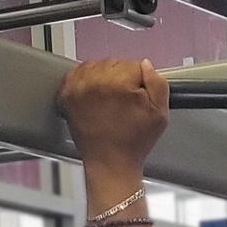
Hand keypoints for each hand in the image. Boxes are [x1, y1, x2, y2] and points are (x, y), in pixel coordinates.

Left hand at [58, 57, 168, 178]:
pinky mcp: (66, 93)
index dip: (140, 82)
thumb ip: (158, 84)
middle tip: (123, 103)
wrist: (110, 163)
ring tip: (109, 101)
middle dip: (121, 79)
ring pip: (96, 66)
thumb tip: (146, 65)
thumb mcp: (160, 114)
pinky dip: (86, 81)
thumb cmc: (133, 143)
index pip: (134, 65)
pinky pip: (78, 74)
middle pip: (114, 63)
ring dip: (103, 79)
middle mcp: (95, 80)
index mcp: (118, 82)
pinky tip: (94, 97)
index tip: (137, 97)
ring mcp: (77, 86)